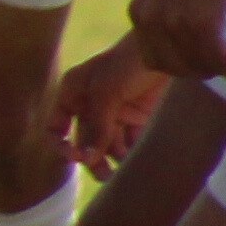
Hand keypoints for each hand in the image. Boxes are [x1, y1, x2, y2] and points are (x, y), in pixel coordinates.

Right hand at [56, 35, 169, 180]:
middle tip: (104, 176)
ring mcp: (114, 112)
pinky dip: (133, 154)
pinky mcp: (137, 118)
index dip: (60, 144)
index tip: (74, 157)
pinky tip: (138, 162)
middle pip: (84, 140)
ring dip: (114, 160)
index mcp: (73, 93)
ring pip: (108, 145)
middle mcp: (90, 105)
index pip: (55, 126)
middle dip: (91, 159)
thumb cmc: (129, 62)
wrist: (170, 49)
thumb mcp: (106, 93)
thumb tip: (85, 160)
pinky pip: (130, 142)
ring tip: (124, 174)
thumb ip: (96, 127)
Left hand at [127, 0, 225, 115]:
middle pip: (176, 70)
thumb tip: (190, 56)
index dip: (181, 68)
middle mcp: (149, 21)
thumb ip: (171, 22)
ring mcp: (173, 23)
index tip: (205, 66)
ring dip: (222, 72)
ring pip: (200, 67)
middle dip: (203, 72)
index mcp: (138, 15)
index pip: (154, 62)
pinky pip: (219, 60)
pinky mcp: (201, 21)